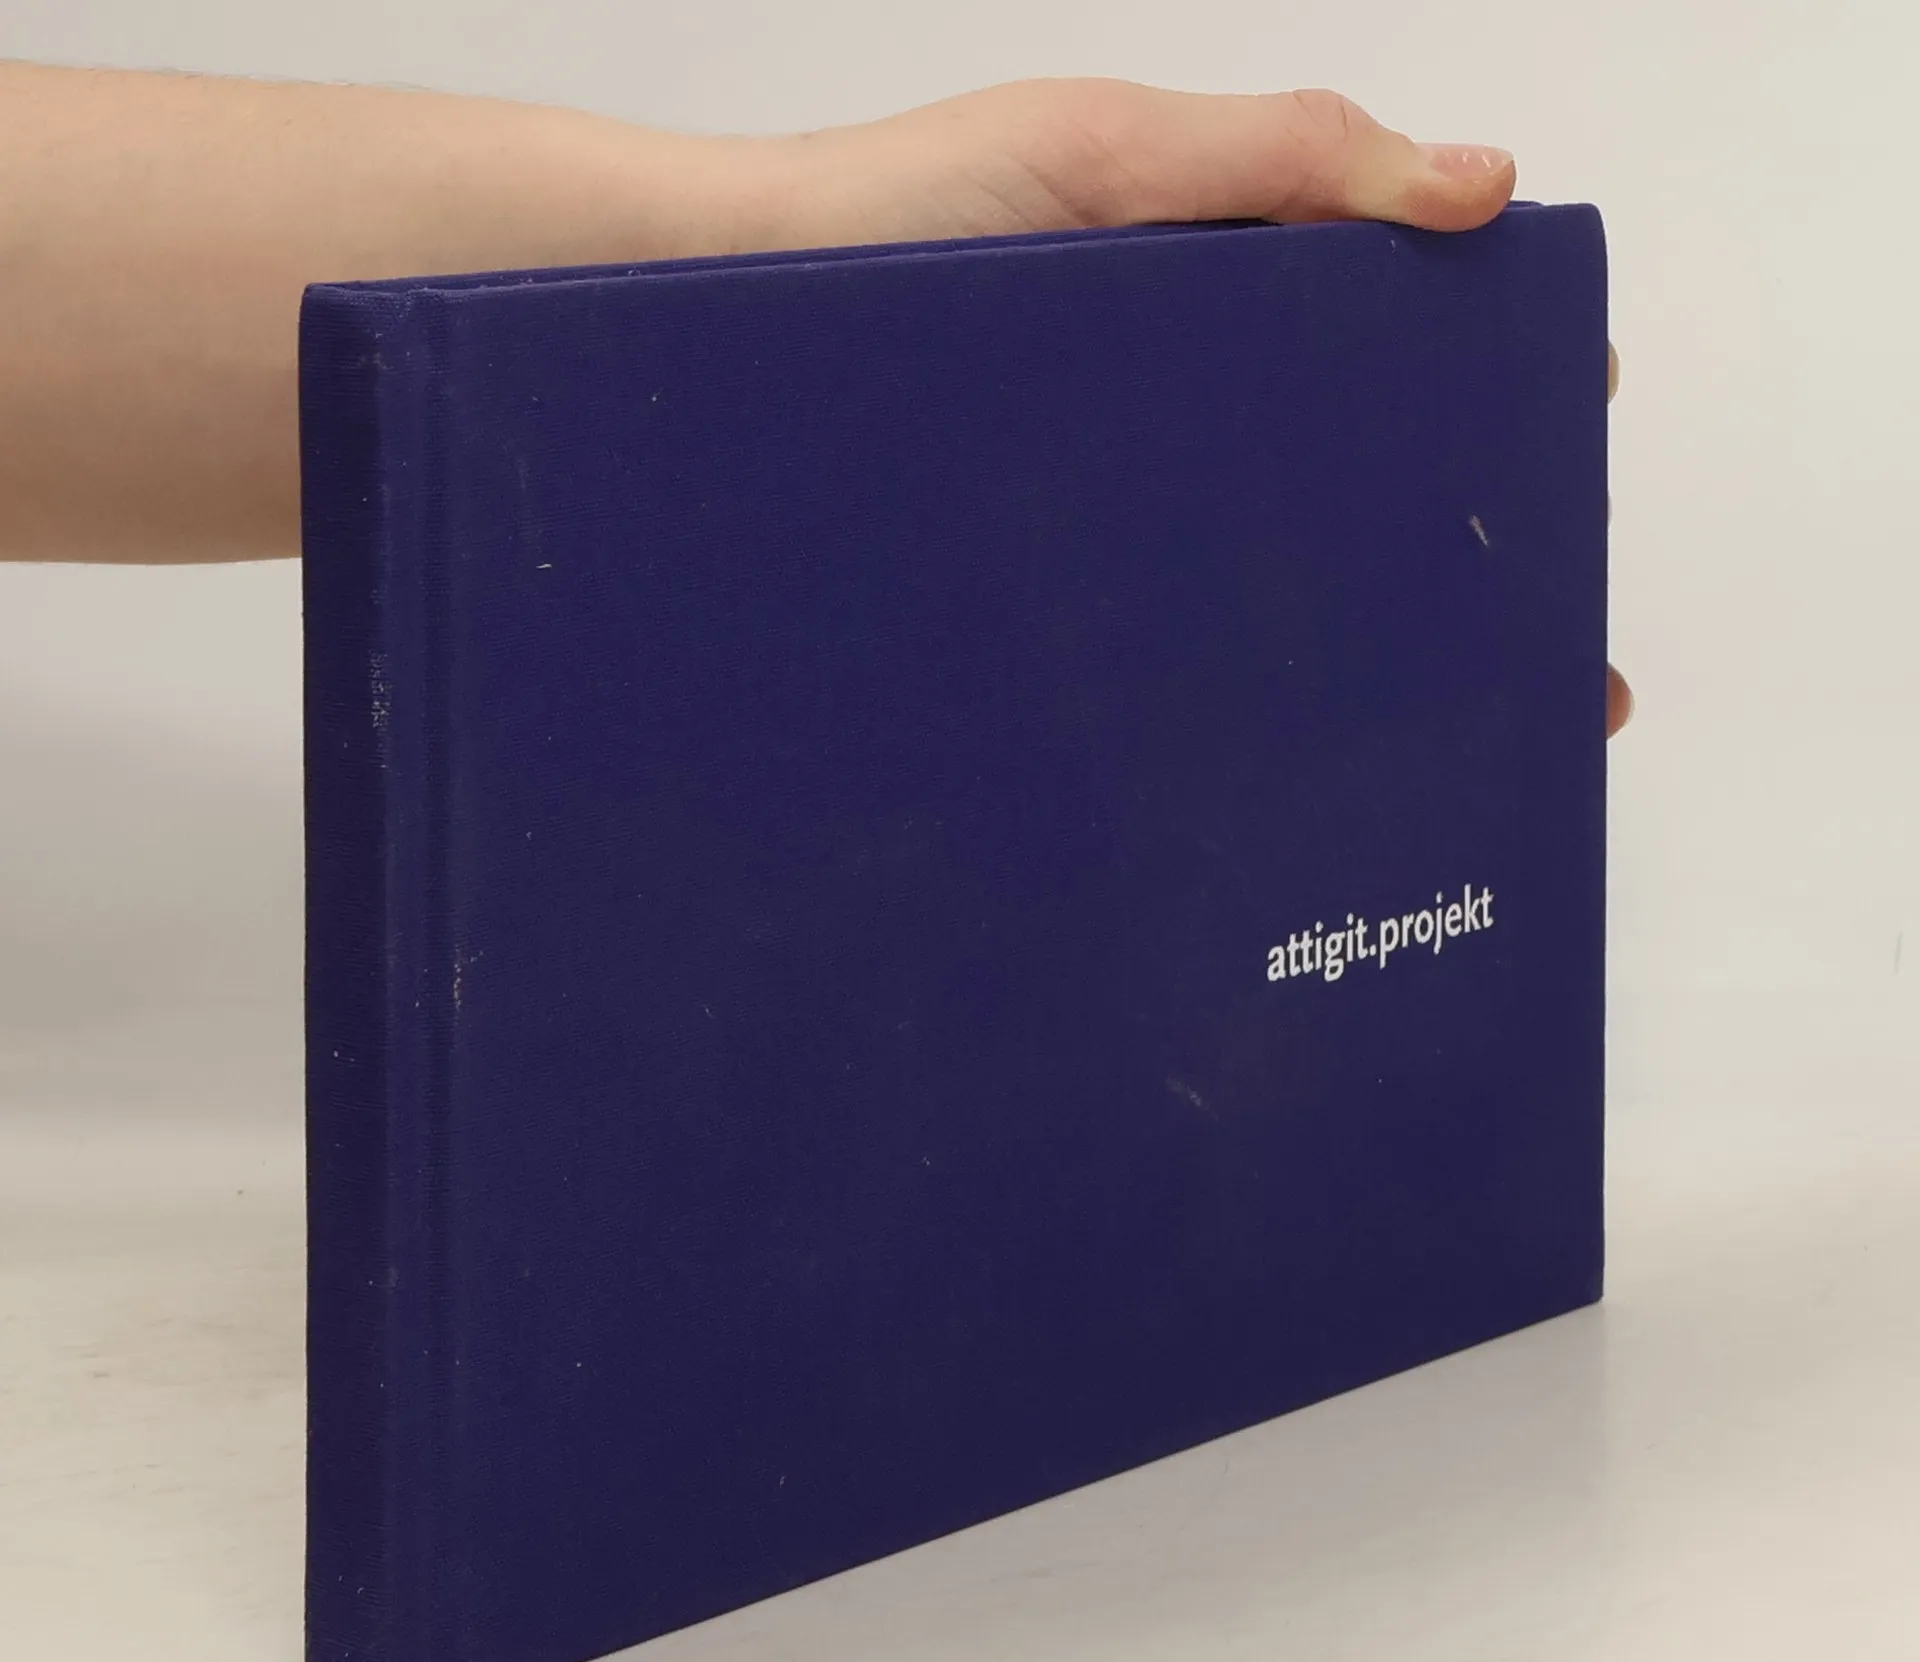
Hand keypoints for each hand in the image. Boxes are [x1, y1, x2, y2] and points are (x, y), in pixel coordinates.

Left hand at [761, 81, 1632, 737]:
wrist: (707, 325)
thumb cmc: (893, 221)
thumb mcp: (1098, 156)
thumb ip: (1285, 157)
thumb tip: (1484, 191)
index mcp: (1219, 293)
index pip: (1393, 348)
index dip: (1490, 404)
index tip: (1565, 465)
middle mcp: (1179, 412)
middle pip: (1354, 489)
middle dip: (1459, 574)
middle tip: (1549, 673)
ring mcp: (1115, 504)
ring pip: (1272, 582)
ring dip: (1363, 656)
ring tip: (1443, 746)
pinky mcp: (1046, 580)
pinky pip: (1163, 633)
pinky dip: (1235, 684)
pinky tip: (1286, 752)